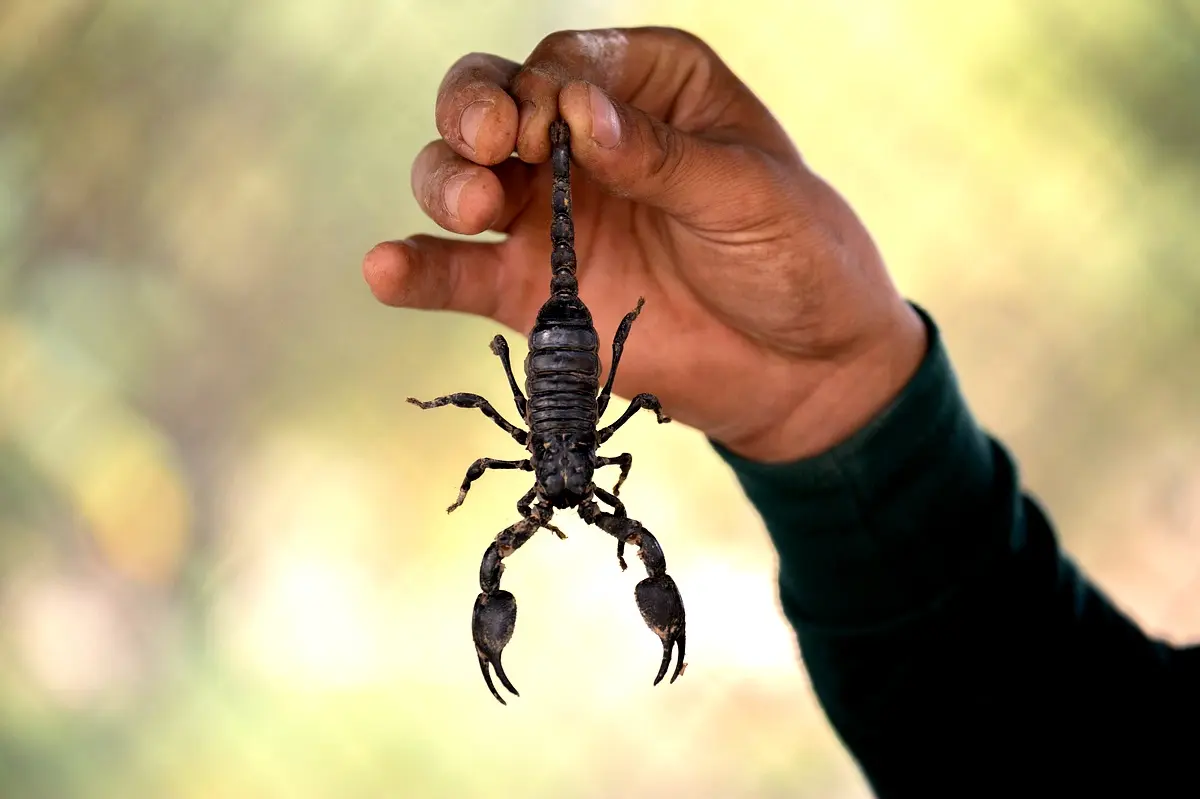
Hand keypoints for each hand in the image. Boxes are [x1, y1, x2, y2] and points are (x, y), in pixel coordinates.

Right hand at [363, 27, 926, 461]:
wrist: (805, 370)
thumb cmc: (797, 258)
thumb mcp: (750, 195)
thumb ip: (661, 157)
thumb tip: (578, 115)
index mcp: (649, 89)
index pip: (565, 63)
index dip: (542, 86)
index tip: (552, 127)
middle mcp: (585, 142)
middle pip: (492, 102)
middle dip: (475, 114)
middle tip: (491, 145)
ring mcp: (551, 217)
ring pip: (461, 177)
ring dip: (445, 181)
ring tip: (472, 207)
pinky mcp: (533, 290)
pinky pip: (458, 274)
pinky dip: (418, 270)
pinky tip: (386, 268)